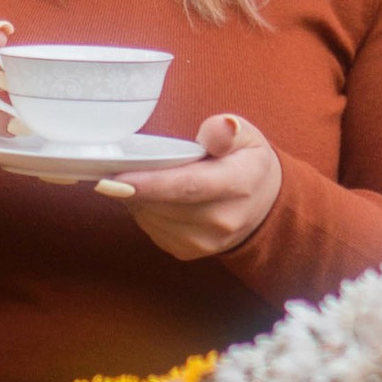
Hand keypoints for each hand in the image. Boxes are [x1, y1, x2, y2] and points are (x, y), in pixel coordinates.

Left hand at [96, 111, 282, 260]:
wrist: (264, 205)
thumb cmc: (247, 163)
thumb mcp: (247, 136)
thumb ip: (227, 130)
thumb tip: (218, 129)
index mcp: (238, 184)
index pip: (188, 186)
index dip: (150, 184)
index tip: (117, 179)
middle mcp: (223, 219)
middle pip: (164, 204)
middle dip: (135, 187)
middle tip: (119, 166)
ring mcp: (206, 241)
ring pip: (153, 219)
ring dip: (138, 198)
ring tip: (143, 177)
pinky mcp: (189, 252)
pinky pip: (152, 230)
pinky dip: (145, 211)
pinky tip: (153, 195)